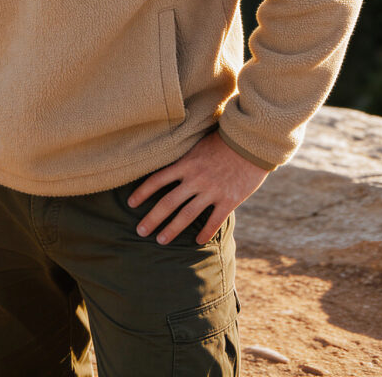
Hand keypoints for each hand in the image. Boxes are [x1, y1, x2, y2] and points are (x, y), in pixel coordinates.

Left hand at [127, 129, 267, 245]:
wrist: (251, 142)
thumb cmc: (223, 140)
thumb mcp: (198, 144)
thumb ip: (185, 158)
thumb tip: (170, 166)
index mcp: (186, 163)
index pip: (157, 179)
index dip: (142, 192)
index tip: (130, 204)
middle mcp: (195, 178)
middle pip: (167, 202)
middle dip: (152, 219)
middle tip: (140, 231)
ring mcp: (212, 190)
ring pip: (186, 215)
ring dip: (172, 229)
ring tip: (161, 240)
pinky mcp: (229, 200)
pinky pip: (213, 221)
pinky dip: (204, 233)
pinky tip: (197, 241)